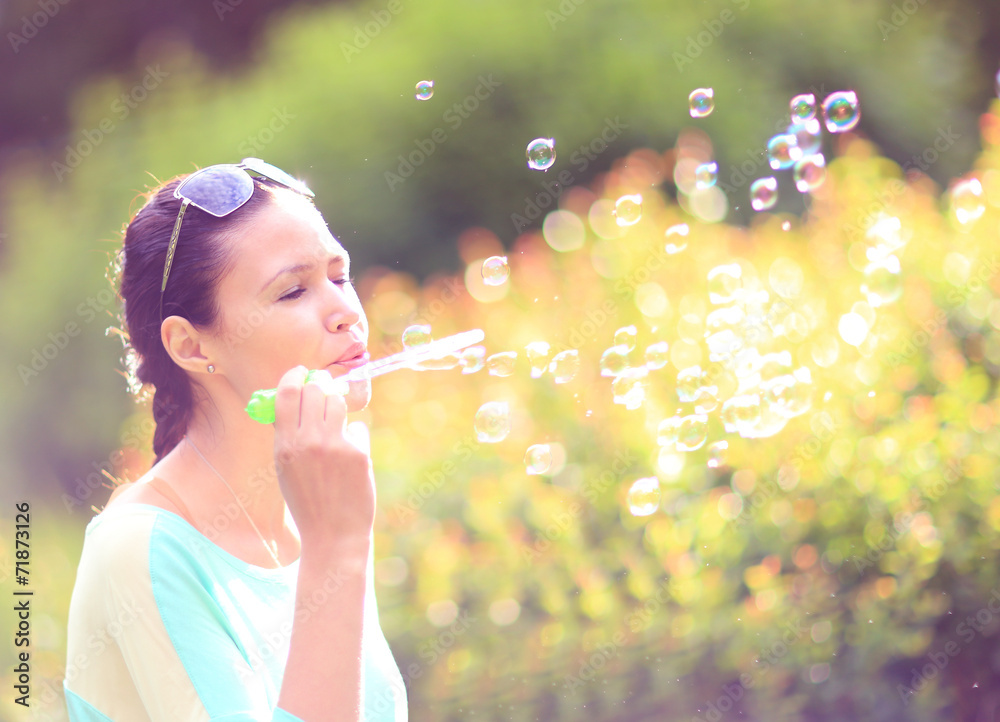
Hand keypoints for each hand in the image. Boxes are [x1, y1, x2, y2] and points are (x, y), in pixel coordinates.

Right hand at [272, 366, 374, 550]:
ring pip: (339, 403)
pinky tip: (350, 460)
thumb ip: (288, 435)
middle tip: (323, 389)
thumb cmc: (307, 501)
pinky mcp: (359, 453)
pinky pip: (358, 428)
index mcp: (284, 445)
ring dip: (338, 408)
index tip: (300, 371)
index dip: (294, 376)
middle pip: (316, 390)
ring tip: (336, 426)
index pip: (286, 393)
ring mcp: (336, 446)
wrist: (333, 534)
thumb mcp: (285, 469)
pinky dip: (354, 438)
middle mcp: (309, 441)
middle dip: (320, 386)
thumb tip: (295, 399)